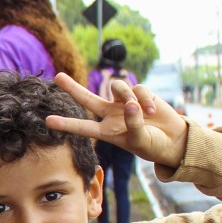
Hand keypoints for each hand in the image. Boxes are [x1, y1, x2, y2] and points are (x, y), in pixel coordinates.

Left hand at [47, 73, 189, 168]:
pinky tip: (152, 110)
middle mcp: (111, 115)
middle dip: (73, 87)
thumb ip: (133, 124)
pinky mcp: (140, 94)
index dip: (66, 124)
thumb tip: (130, 105)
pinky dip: (145, 98)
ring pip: (117, 87)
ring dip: (128, 95)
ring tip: (143, 111)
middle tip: (57, 77)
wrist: (173, 140)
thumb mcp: (141, 140)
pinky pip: (138, 88)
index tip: (48, 121)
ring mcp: (124, 103)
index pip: (82, 127)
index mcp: (107, 131)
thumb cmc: (153, 145)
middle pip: (87, 98)